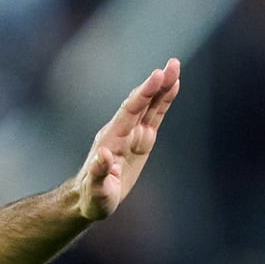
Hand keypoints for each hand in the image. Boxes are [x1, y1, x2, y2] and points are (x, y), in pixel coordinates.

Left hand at [72, 57, 181, 220]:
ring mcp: (131, 134)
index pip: (130, 111)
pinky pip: (154, 117)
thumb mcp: (96, 191)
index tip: (157, 76)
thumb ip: (98, 174)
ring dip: (162, 88)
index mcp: (112, 140)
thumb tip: (103, 156)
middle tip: (173, 64)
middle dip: (156, 84)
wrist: (89, 198)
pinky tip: (172, 88)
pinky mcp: (140, 140)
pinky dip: (162, 102)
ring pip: (149, 106)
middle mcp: (121, 132)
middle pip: (141, 103)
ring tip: (175, 68)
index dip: (144, 94)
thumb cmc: (92, 198)